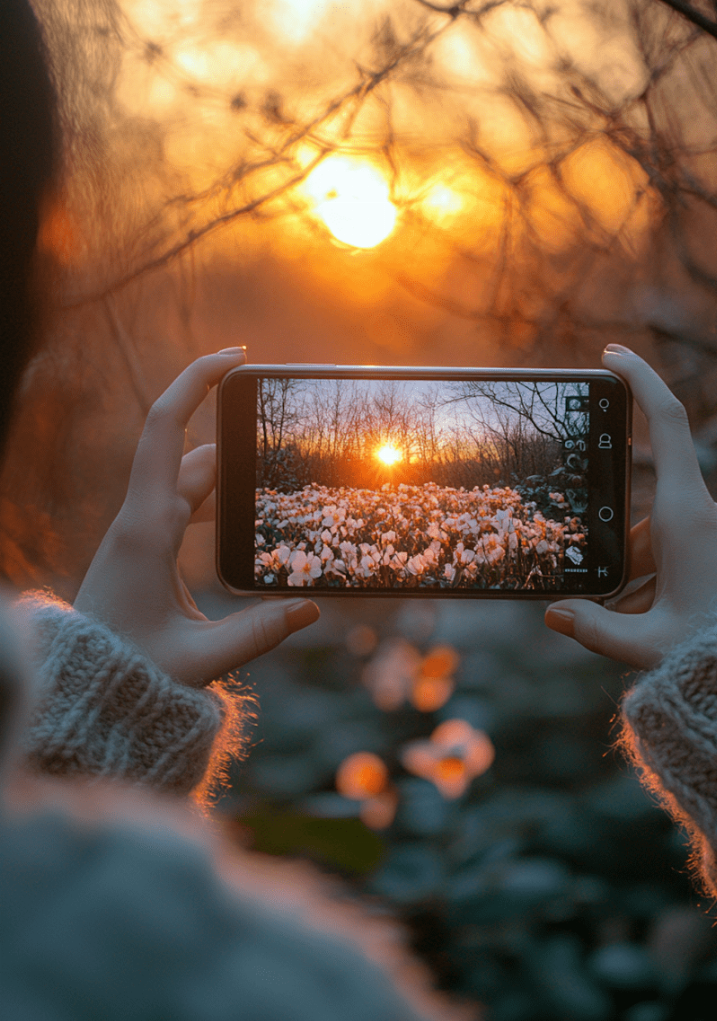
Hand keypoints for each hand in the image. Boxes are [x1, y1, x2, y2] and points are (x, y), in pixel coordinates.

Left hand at [74, 349, 318, 685]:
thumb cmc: (129, 672)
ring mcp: (141, 531)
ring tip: (278, 476)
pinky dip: (217, 500)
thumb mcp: (200, 659)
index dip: (195, 382)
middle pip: (192, 454)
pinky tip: (246, 514)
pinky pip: (185, 505)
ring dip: (230, 474)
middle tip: (285, 429)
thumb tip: (312, 607)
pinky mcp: (146, 547)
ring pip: (190, 480)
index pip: (164, 430)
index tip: (234, 354)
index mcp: (145, 529)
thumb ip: (259, 634)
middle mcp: (140, 519)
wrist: (79, 687)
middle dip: (238, 437)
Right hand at [544, 345, 716, 668]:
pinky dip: (716, 579)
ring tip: (672, 625)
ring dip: (680, 573)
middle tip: (630, 605)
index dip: (640, 381)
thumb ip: (594, 629)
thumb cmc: (716, 660)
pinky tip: (711, 620)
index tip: (615, 356)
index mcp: (690, 519)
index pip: (666, 425)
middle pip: (668, 516)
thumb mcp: (646, 646)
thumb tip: (555, 614)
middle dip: (643, 554)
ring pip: (704, 542)